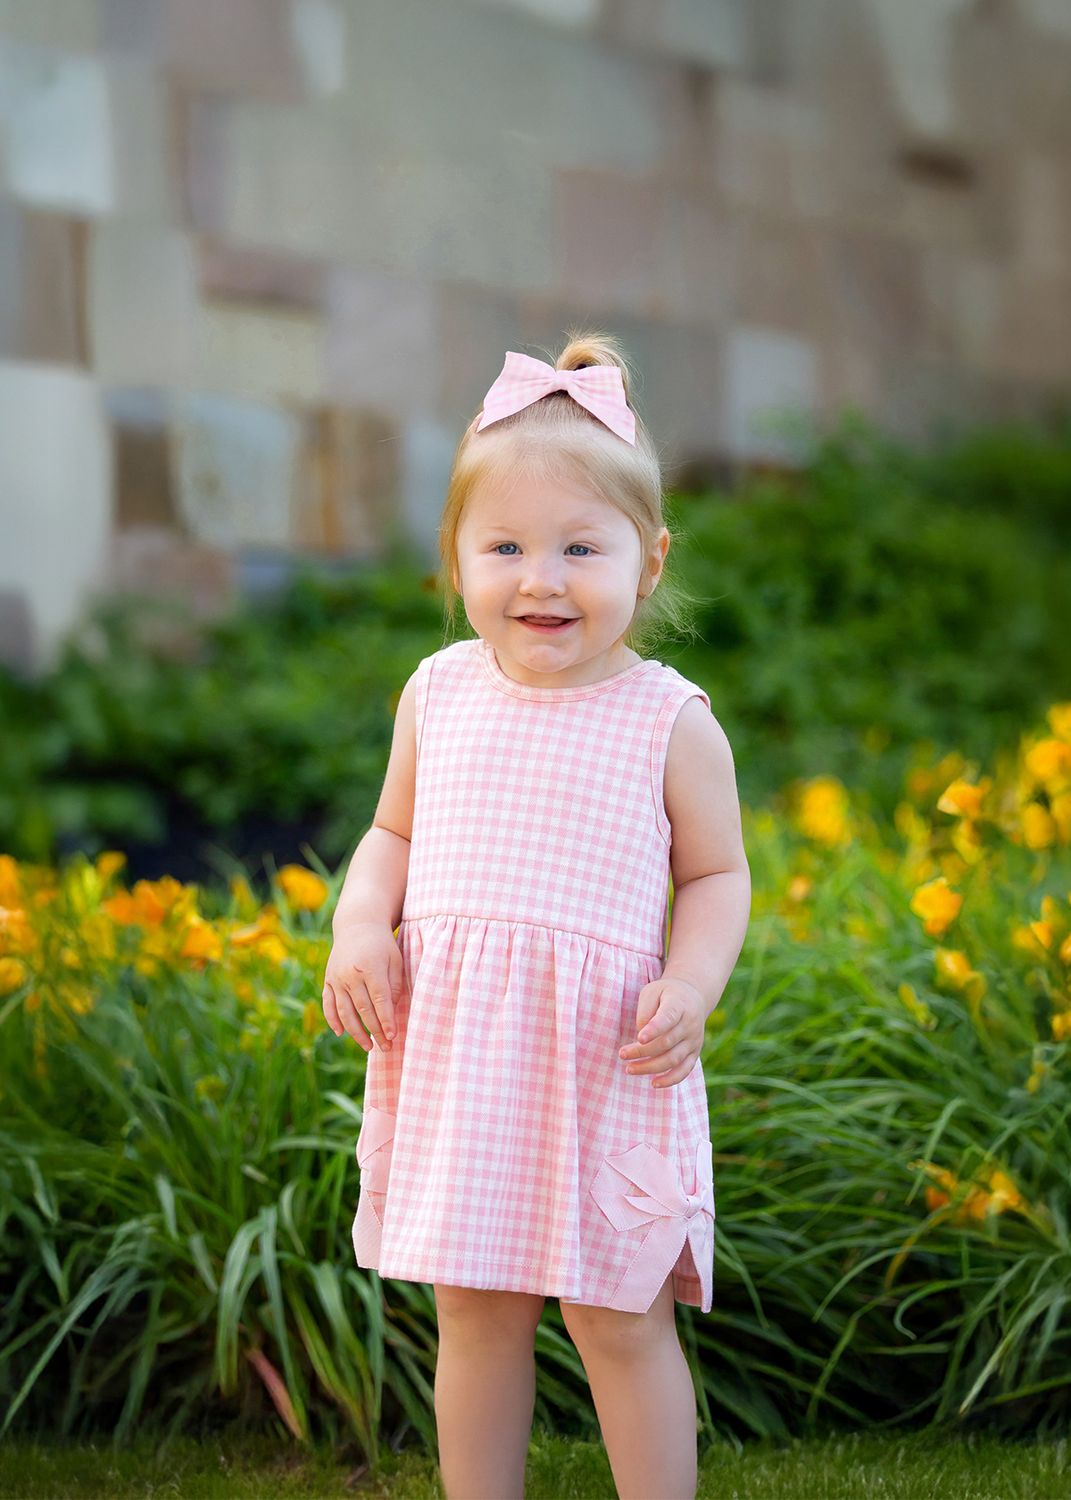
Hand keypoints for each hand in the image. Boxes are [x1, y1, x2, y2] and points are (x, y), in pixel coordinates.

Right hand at [322, 922, 404, 1052]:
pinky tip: (341, 1033)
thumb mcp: (395, 959)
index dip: (386, 1020)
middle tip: (386, 1048)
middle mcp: (351, 974)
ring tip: (368, 1047)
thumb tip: (393, 1010)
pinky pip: (328, 1004)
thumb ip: (395, 985)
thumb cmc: (382, 944)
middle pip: (363, 1009)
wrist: (357, 925)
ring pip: (345, 1011)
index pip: (380, 1000)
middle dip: (375, 1031)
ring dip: (356, 1032)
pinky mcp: (328, 980)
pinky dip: (333, 1020)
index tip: (393, 1036)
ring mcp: (337, 978)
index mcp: (370, 967)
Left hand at [618, 977, 705, 1088]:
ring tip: (629, 1069)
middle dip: (642, 1051)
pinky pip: (685, 1070)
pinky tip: (653, 1084)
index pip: (668, 1018)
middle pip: (667, 1042)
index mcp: (679, 1005)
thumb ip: (645, 1011)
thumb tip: (641, 1037)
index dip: (654, 1029)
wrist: (693, 996)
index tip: (639, 1038)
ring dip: (650, 1067)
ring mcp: (694, 1040)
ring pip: (673, 1059)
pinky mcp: (694, 1053)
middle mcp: (690, 1024)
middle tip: (622, 1054)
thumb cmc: (665, 994)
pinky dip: (670, 1080)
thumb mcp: (652, 992)